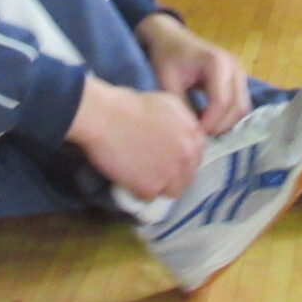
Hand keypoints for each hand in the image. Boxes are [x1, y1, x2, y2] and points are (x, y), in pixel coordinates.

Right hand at [66, 75, 203, 200]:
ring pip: (172, 191)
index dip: (181, 158)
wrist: (106, 116)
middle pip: (187, 177)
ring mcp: (170, 174)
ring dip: (160, 186)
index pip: (196, 157)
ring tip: (143, 177)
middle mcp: (187, 156)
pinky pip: (149, 197)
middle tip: (154, 168)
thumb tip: (182, 137)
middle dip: (173, 174)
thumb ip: (183, 123)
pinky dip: (139, 190)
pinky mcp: (151, 188)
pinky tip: (129, 178)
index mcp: (193, 135)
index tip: (168, 157)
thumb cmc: (131, 104)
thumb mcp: (169, 104)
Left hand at [137, 13, 251, 133]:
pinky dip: (227, 117)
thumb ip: (181, 106)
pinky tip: (208, 121)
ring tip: (203, 130)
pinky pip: (240, 104)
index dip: (210, 123)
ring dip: (226, 123)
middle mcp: (234, 66)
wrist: (171, 38)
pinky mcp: (238, 79)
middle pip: (238, 107)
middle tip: (200, 137)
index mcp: (217, 62)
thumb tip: (192, 133)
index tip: (194, 135)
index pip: (221, 101)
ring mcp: (239, 72)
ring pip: (242, 108)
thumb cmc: (167, 56)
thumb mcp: (167, 81)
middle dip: (220, 126)